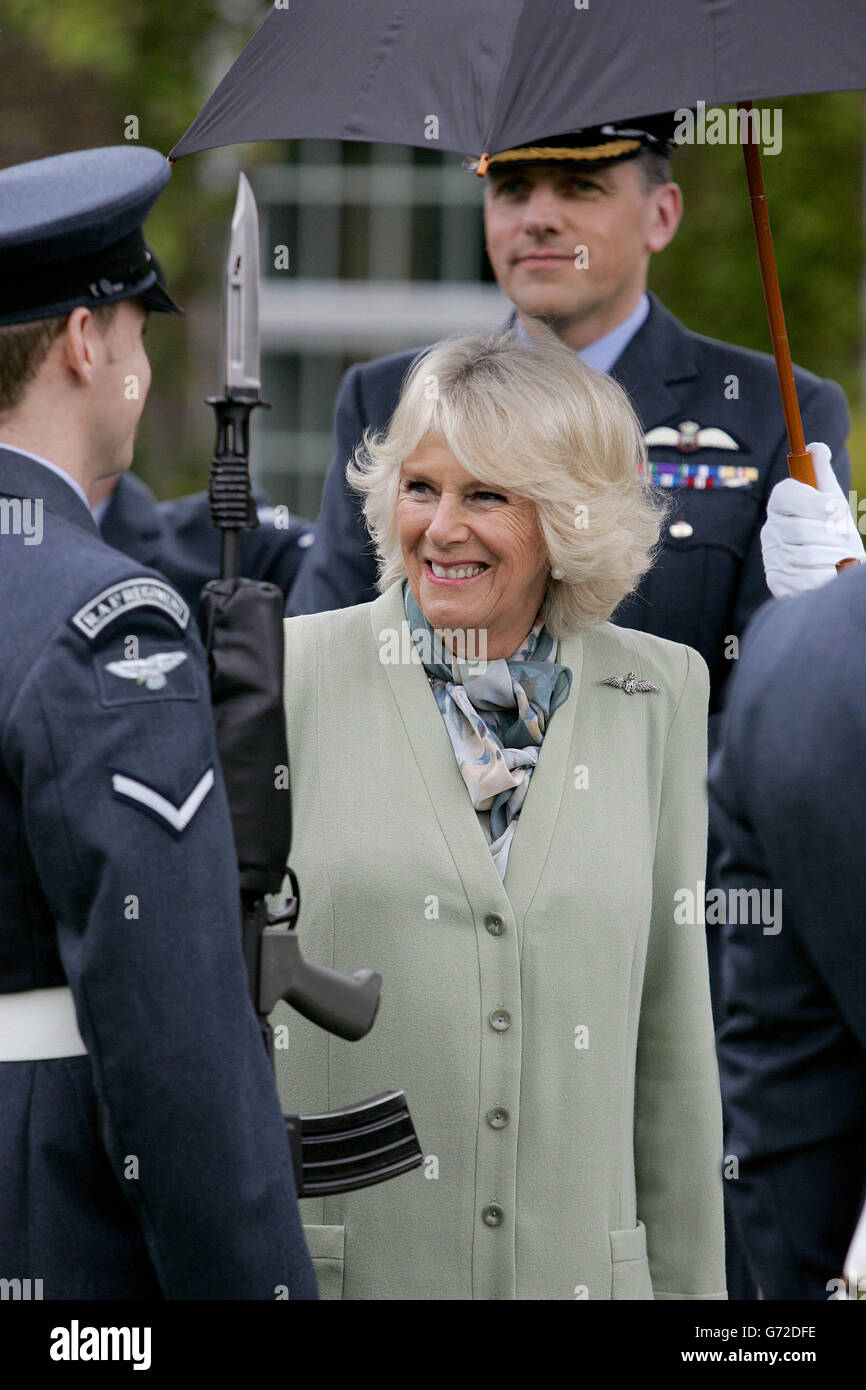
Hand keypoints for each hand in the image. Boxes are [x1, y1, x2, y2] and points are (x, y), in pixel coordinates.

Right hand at [761, 442, 863, 597]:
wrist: (834, 572)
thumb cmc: (835, 532)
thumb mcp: (833, 501)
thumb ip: (823, 475)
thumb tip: (817, 447)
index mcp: (781, 506)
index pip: (786, 494)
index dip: (813, 501)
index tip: (836, 509)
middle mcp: (770, 531)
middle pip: (800, 528)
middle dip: (832, 535)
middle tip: (845, 540)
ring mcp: (772, 558)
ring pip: (806, 555)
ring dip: (833, 557)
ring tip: (840, 557)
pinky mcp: (777, 583)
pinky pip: (806, 579)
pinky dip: (827, 577)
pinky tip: (832, 574)